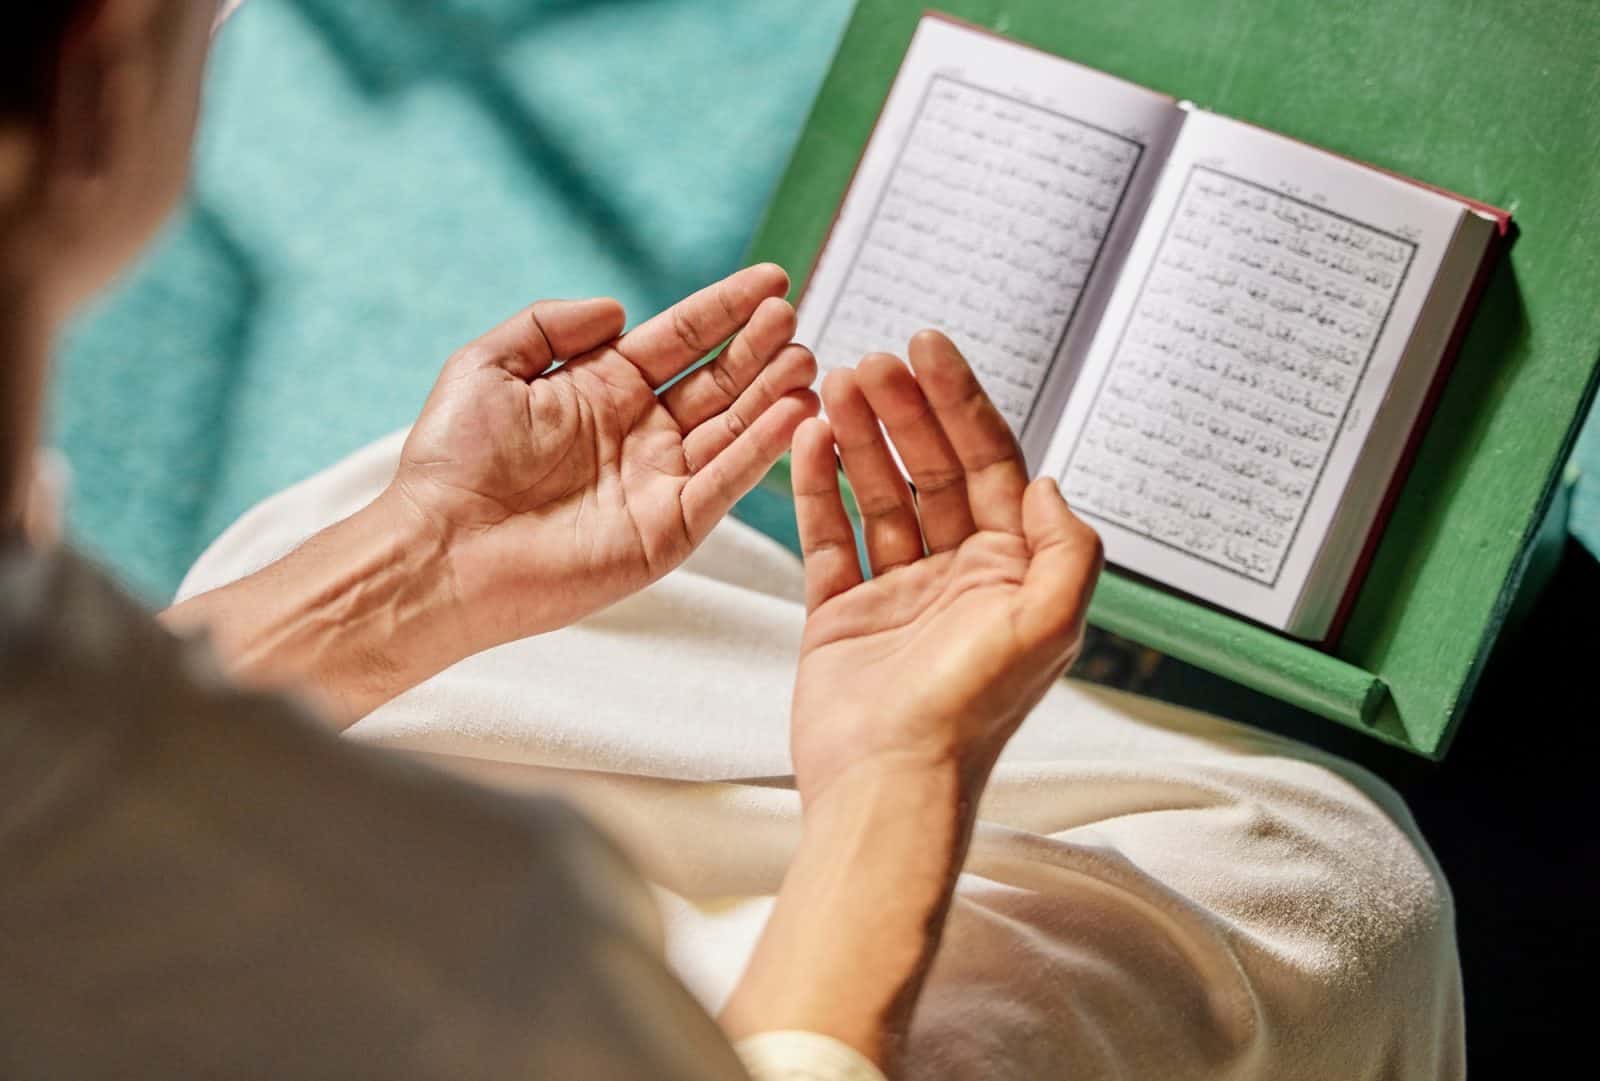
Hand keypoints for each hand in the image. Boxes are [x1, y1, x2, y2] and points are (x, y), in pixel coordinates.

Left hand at [388, 264, 818, 649]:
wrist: (441, 549)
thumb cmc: (452, 461)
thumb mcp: (488, 366)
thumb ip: (551, 326)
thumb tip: (620, 308)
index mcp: (601, 389)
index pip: (681, 339)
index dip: (725, 309)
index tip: (771, 279)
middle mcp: (640, 433)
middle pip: (718, 381)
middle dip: (759, 348)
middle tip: (793, 318)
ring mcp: (659, 481)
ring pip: (734, 429)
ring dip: (773, 393)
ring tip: (806, 360)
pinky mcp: (669, 529)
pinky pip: (726, 482)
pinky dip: (763, 450)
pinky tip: (793, 412)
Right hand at [789, 331, 1102, 806]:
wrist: (885, 788)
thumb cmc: (968, 716)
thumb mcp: (1047, 626)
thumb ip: (1066, 548)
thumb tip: (1049, 482)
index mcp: (1013, 575)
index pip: (992, 466)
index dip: (962, 403)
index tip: (930, 347)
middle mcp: (960, 578)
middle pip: (933, 470)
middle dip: (904, 412)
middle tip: (869, 360)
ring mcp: (899, 594)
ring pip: (880, 495)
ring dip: (861, 438)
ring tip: (834, 385)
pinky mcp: (842, 614)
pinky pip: (830, 536)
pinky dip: (817, 489)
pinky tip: (809, 442)